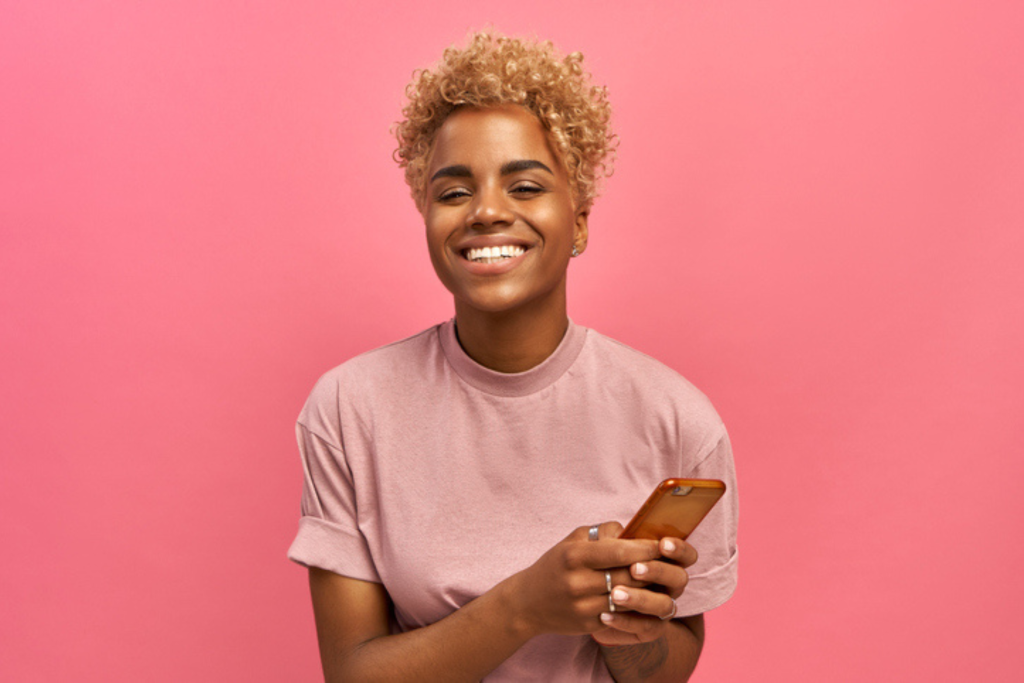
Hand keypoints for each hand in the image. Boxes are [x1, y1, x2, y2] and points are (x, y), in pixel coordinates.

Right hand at [502, 522, 661, 638]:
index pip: (620, 551)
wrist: (528, 602)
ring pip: (628, 598)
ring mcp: (582, 606)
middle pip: (628, 576)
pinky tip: (646, 599)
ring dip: (648, 590)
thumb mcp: (572, 541)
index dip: (646, 549)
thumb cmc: (556, 565)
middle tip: (670, 564)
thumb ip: (602, 532)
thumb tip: (631, 530)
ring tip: (661, 581)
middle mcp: (578, 581)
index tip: (663, 545)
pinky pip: (620, 615)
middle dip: (653, 570)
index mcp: (575, 555)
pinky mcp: (587, 624)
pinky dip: (635, 607)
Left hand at [591, 533, 697, 646]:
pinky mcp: (650, 629)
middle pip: (680, 578)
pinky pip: (647, 628)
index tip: (662, 544)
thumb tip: (616, 532)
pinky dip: (625, 622)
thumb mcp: (602, 547)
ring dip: (641, 598)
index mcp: (666, 561)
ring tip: (615, 594)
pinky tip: (605, 615)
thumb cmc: (601, 566)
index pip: (685, 555)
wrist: (591, 601)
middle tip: (634, 569)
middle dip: (658, 571)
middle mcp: (670, 585)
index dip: (679, 549)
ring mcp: (662, 608)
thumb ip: (610, 537)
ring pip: (665, 605)